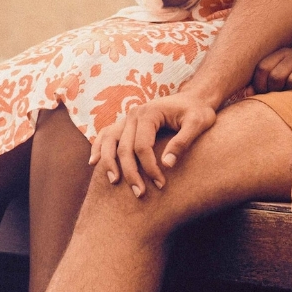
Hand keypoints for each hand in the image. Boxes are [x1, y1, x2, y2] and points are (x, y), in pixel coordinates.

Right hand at [89, 94, 217, 198]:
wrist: (194, 98)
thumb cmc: (197, 111)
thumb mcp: (197, 123)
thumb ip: (183, 142)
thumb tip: (167, 164)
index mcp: (149, 113)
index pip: (142, 146)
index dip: (149, 167)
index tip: (160, 184)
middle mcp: (133, 114)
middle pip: (124, 148)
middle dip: (131, 173)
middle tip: (140, 194)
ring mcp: (127, 118)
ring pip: (109, 142)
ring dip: (109, 163)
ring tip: (114, 182)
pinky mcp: (126, 124)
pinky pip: (106, 135)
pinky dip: (98, 148)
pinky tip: (94, 163)